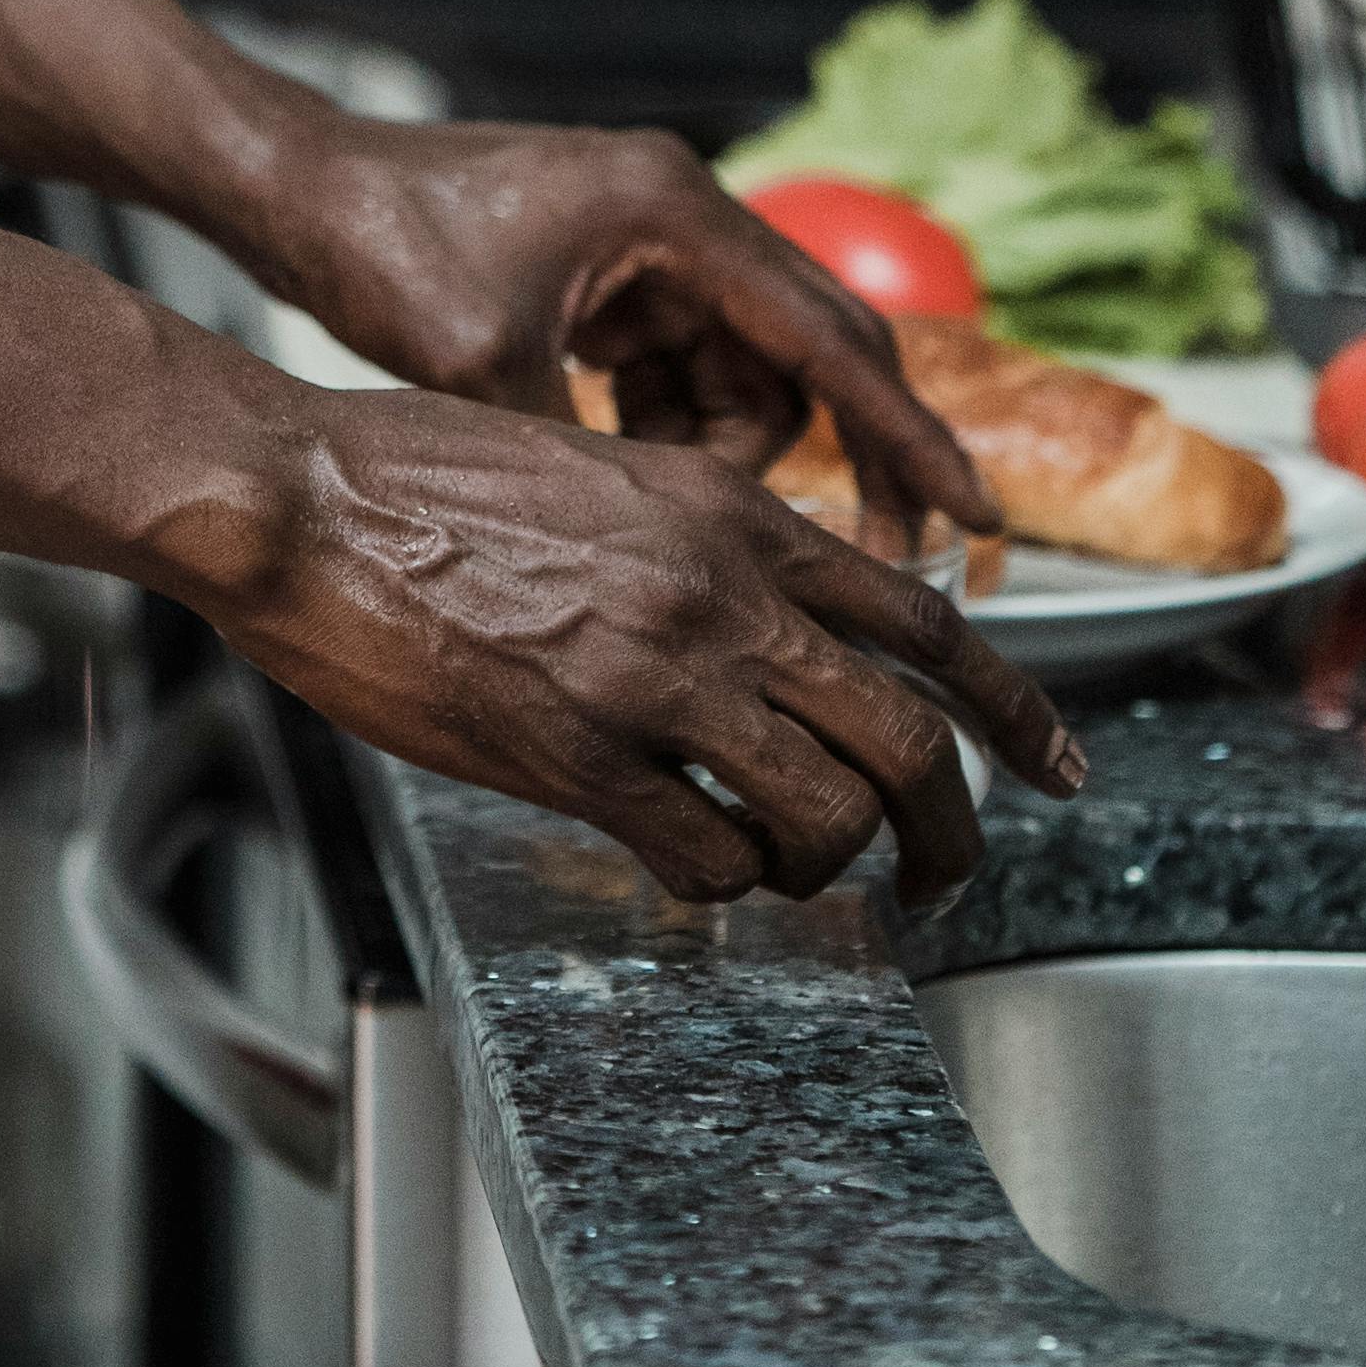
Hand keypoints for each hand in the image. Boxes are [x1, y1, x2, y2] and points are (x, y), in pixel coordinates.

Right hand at [222, 384, 1077, 907]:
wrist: (305, 495)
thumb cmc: (423, 478)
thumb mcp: (605, 479)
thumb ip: (700, 551)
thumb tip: (759, 634)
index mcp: (732, 513)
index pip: (928, 620)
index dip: (1019, 708)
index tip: (1059, 767)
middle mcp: (720, 592)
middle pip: (911, 740)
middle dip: (952, 831)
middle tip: (944, 876)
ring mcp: (654, 678)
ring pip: (829, 816)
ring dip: (831, 873)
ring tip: (792, 880)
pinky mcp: (577, 755)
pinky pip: (709, 860)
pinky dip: (724, 888)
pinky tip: (690, 869)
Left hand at [274, 114, 1000, 553]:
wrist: (290, 186)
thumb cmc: (379, 249)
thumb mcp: (491, 369)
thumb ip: (594, 462)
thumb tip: (668, 572)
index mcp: (675, 215)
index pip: (833, 334)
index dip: (910, 434)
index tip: (976, 515)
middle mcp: (677, 218)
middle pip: (805, 355)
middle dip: (842, 458)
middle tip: (881, 564)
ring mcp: (641, 245)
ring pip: (737, 375)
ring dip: (720, 450)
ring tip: (661, 506)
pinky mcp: (604, 277)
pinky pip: (676, 368)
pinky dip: (663, 428)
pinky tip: (611, 469)